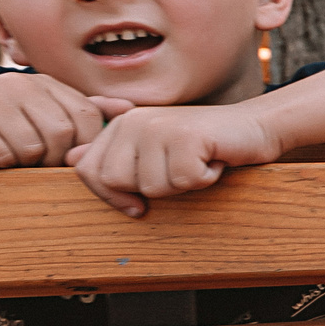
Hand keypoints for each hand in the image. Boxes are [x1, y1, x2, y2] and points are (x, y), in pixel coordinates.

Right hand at [0, 73, 131, 169]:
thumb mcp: (36, 112)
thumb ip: (81, 110)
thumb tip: (129, 109)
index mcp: (42, 83)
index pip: (87, 118)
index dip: (85, 148)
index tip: (70, 164)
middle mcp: (18, 84)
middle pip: (62, 136)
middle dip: (52, 160)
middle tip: (32, 164)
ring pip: (31, 149)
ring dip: (21, 164)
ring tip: (5, 155)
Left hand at [69, 102, 285, 215]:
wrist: (252, 127)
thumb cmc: (203, 144)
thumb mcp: (155, 149)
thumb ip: (115, 153)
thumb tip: (72, 158)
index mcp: (121, 124)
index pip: (88, 171)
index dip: (111, 197)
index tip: (137, 205)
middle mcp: (134, 120)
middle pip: (117, 181)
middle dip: (151, 189)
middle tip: (178, 172)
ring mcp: (159, 125)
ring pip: (153, 186)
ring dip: (182, 185)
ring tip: (198, 162)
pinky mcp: (186, 135)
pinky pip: (184, 181)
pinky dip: (204, 179)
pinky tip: (213, 161)